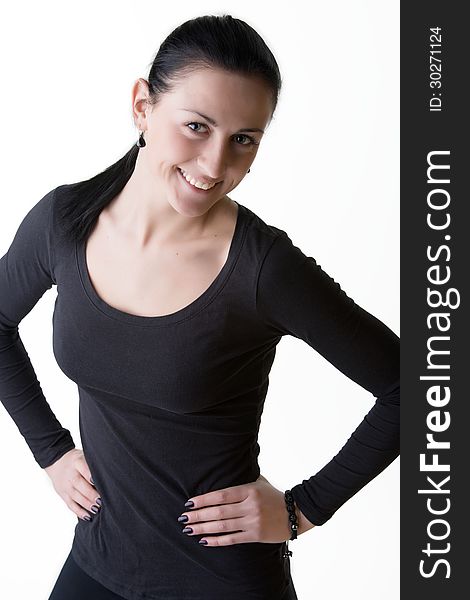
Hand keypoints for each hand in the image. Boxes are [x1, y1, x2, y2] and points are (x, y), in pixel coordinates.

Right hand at [43, 448, 101, 521]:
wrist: (56, 461)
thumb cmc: (76, 459)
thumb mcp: (84, 455)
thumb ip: (93, 464)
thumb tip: (109, 473)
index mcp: (76, 462)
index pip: (83, 468)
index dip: (90, 476)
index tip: (98, 482)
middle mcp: (70, 474)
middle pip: (79, 484)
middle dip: (90, 494)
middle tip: (101, 500)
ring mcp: (65, 485)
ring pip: (75, 496)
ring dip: (86, 504)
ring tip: (97, 509)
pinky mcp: (62, 494)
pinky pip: (70, 504)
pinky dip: (79, 512)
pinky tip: (88, 516)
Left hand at [178, 474, 315, 546]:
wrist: (296, 513)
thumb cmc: (274, 496)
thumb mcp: (259, 482)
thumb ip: (242, 479)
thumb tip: (224, 470)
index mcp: (249, 490)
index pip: (221, 495)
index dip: (204, 500)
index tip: (190, 503)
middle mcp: (250, 506)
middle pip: (219, 511)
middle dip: (198, 515)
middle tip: (183, 518)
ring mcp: (253, 521)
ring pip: (223, 526)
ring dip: (203, 528)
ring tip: (189, 529)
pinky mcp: (255, 535)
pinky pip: (232, 539)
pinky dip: (216, 540)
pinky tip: (204, 540)